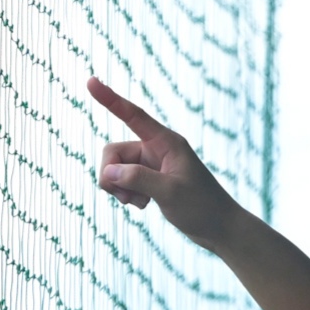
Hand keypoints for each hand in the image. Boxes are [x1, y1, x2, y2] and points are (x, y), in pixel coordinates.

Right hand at [89, 78, 244, 249]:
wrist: (220, 229)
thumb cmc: (203, 208)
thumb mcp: (170, 192)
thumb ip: (138, 179)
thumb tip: (108, 172)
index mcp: (167, 142)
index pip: (133, 115)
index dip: (110, 99)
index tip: (89, 81)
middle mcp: (157, 149)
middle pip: (114, 152)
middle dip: (111, 176)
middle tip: (124, 198)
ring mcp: (152, 165)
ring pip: (116, 169)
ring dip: (119, 188)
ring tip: (137, 204)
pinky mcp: (150, 180)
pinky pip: (123, 182)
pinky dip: (126, 195)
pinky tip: (143, 205)